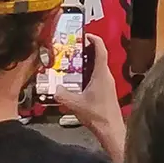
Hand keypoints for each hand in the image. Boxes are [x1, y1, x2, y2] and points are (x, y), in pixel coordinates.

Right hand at [56, 35, 123, 160]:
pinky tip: (77, 79)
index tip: (86, 34)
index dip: (95, 40)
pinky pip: (97, 75)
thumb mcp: (76, 104)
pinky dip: (88, 73)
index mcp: (101, 73)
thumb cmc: (96, 114)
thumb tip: (53, 88)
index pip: (101, 50)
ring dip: (87, 62)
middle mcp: (106, 75)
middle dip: (87, 50)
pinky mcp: (106, 90)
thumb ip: (63, 95)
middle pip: (99, 56)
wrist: (110, 128)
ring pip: (98, 67)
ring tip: (72, 62)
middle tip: (73, 48)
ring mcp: (108, 82)